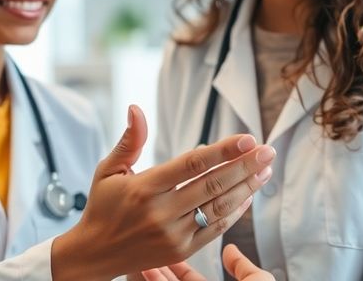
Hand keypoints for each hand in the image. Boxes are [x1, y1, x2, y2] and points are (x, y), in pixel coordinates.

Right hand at [52, 105, 275, 280]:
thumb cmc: (102, 207)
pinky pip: (215, 230)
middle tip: (268, 151)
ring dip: (246, 188)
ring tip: (265, 171)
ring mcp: (173, 234)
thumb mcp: (107, 170)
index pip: (191, 164)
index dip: (222, 151)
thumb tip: (135, 108)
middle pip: (212, 185)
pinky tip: (248, 196)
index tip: (247, 138)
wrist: (94, 255)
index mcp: (144, 187)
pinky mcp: (181, 251)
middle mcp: (161, 212)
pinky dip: (234, 212)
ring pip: (218, 208)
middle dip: (245, 166)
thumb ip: (129, 141)